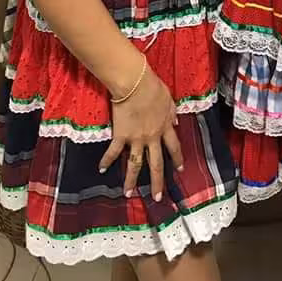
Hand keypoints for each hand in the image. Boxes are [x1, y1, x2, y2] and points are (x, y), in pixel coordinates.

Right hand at [99, 63, 182, 201]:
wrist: (136, 83)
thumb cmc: (152, 86)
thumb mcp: (169, 98)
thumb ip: (172, 112)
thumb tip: (176, 122)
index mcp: (165, 126)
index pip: (174, 147)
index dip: (177, 159)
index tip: (180, 170)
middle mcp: (152, 137)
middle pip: (157, 163)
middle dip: (157, 182)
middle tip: (157, 197)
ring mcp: (137, 138)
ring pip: (135, 164)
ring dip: (131, 180)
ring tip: (129, 193)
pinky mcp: (121, 135)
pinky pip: (114, 151)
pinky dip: (107, 160)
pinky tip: (101, 169)